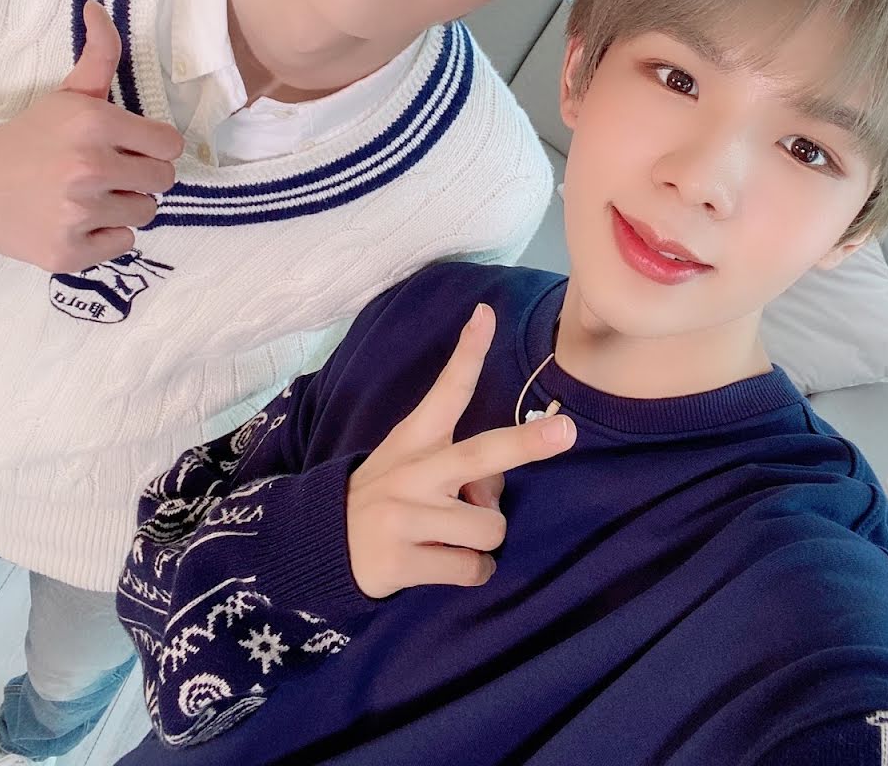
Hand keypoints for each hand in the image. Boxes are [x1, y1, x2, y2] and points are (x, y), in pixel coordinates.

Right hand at [0, 1, 183, 271]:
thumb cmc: (30, 141)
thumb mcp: (66, 96)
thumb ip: (99, 55)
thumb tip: (98, 7)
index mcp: (94, 123)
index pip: (170, 144)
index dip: (154, 147)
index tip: (132, 148)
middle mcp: (88, 167)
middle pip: (163, 181)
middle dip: (141, 176)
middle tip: (109, 173)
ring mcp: (78, 212)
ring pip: (146, 213)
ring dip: (124, 206)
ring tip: (91, 196)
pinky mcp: (69, 251)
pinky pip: (124, 245)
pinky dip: (106, 237)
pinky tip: (79, 221)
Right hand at [346, 303, 574, 598]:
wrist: (320, 546)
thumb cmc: (386, 498)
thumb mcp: (410, 467)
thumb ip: (458, 471)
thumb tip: (493, 500)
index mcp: (415, 440)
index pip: (447, 391)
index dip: (468, 352)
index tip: (485, 315)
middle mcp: (411, 473)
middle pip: (482, 455)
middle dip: (529, 444)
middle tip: (568, 432)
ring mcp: (404, 517)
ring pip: (489, 529)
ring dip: (482, 541)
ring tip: (450, 538)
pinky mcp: (400, 562)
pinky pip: (472, 570)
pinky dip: (471, 572)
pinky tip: (440, 564)